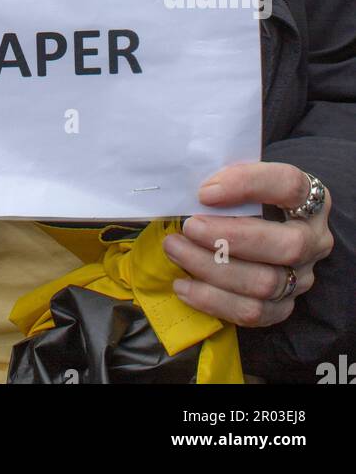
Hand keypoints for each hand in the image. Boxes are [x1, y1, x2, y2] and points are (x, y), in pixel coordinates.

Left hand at [162, 163, 332, 327]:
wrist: (257, 231)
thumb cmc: (245, 199)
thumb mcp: (242, 179)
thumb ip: (225, 177)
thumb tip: (189, 188)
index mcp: (310, 198)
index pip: (289, 185)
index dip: (248, 185)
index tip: (205, 192)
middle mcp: (314, 240)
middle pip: (286, 245)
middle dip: (230, 237)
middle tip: (189, 227)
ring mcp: (302, 277)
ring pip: (265, 283)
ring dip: (212, 268)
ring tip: (176, 250)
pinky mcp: (283, 306)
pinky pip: (252, 312)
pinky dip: (213, 300)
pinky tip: (183, 284)